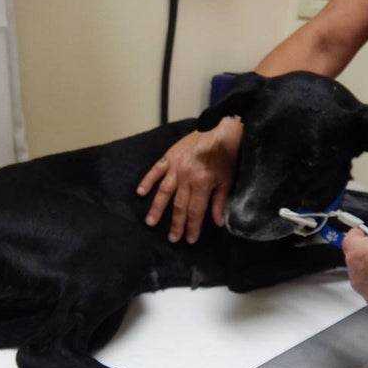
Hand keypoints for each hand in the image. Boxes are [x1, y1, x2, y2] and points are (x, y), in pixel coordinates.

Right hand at [137, 116, 241, 243]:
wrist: (219, 128)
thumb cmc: (226, 155)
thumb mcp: (227, 179)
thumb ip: (219, 201)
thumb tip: (217, 222)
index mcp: (202, 183)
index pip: (195, 211)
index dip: (192, 227)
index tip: (189, 239)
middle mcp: (186, 177)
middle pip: (179, 206)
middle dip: (176, 224)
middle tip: (172, 238)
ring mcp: (175, 167)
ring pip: (164, 192)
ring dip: (157, 208)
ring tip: (151, 222)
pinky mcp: (169, 156)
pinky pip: (156, 170)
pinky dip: (147, 181)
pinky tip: (140, 192)